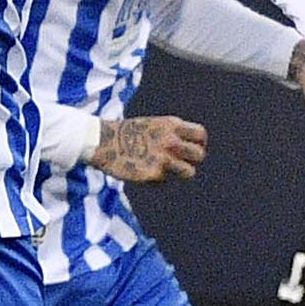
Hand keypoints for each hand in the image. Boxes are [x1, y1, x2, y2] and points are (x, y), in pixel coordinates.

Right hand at [91, 115, 207, 182]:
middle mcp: (171, 141)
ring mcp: (163, 158)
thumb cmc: (127, 133)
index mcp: (171, 125)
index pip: (200, 134)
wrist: (103, 141)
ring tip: (166, 171)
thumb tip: (185, 148)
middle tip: (182, 162)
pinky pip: (164, 181)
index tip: (191, 148)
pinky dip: (156, 179)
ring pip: (189, 172)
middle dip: (193, 160)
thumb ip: (171, 134)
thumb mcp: (154, 125)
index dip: (199, 143)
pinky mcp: (154, 173)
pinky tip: (143, 172)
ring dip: (180, 173)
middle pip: (199, 155)